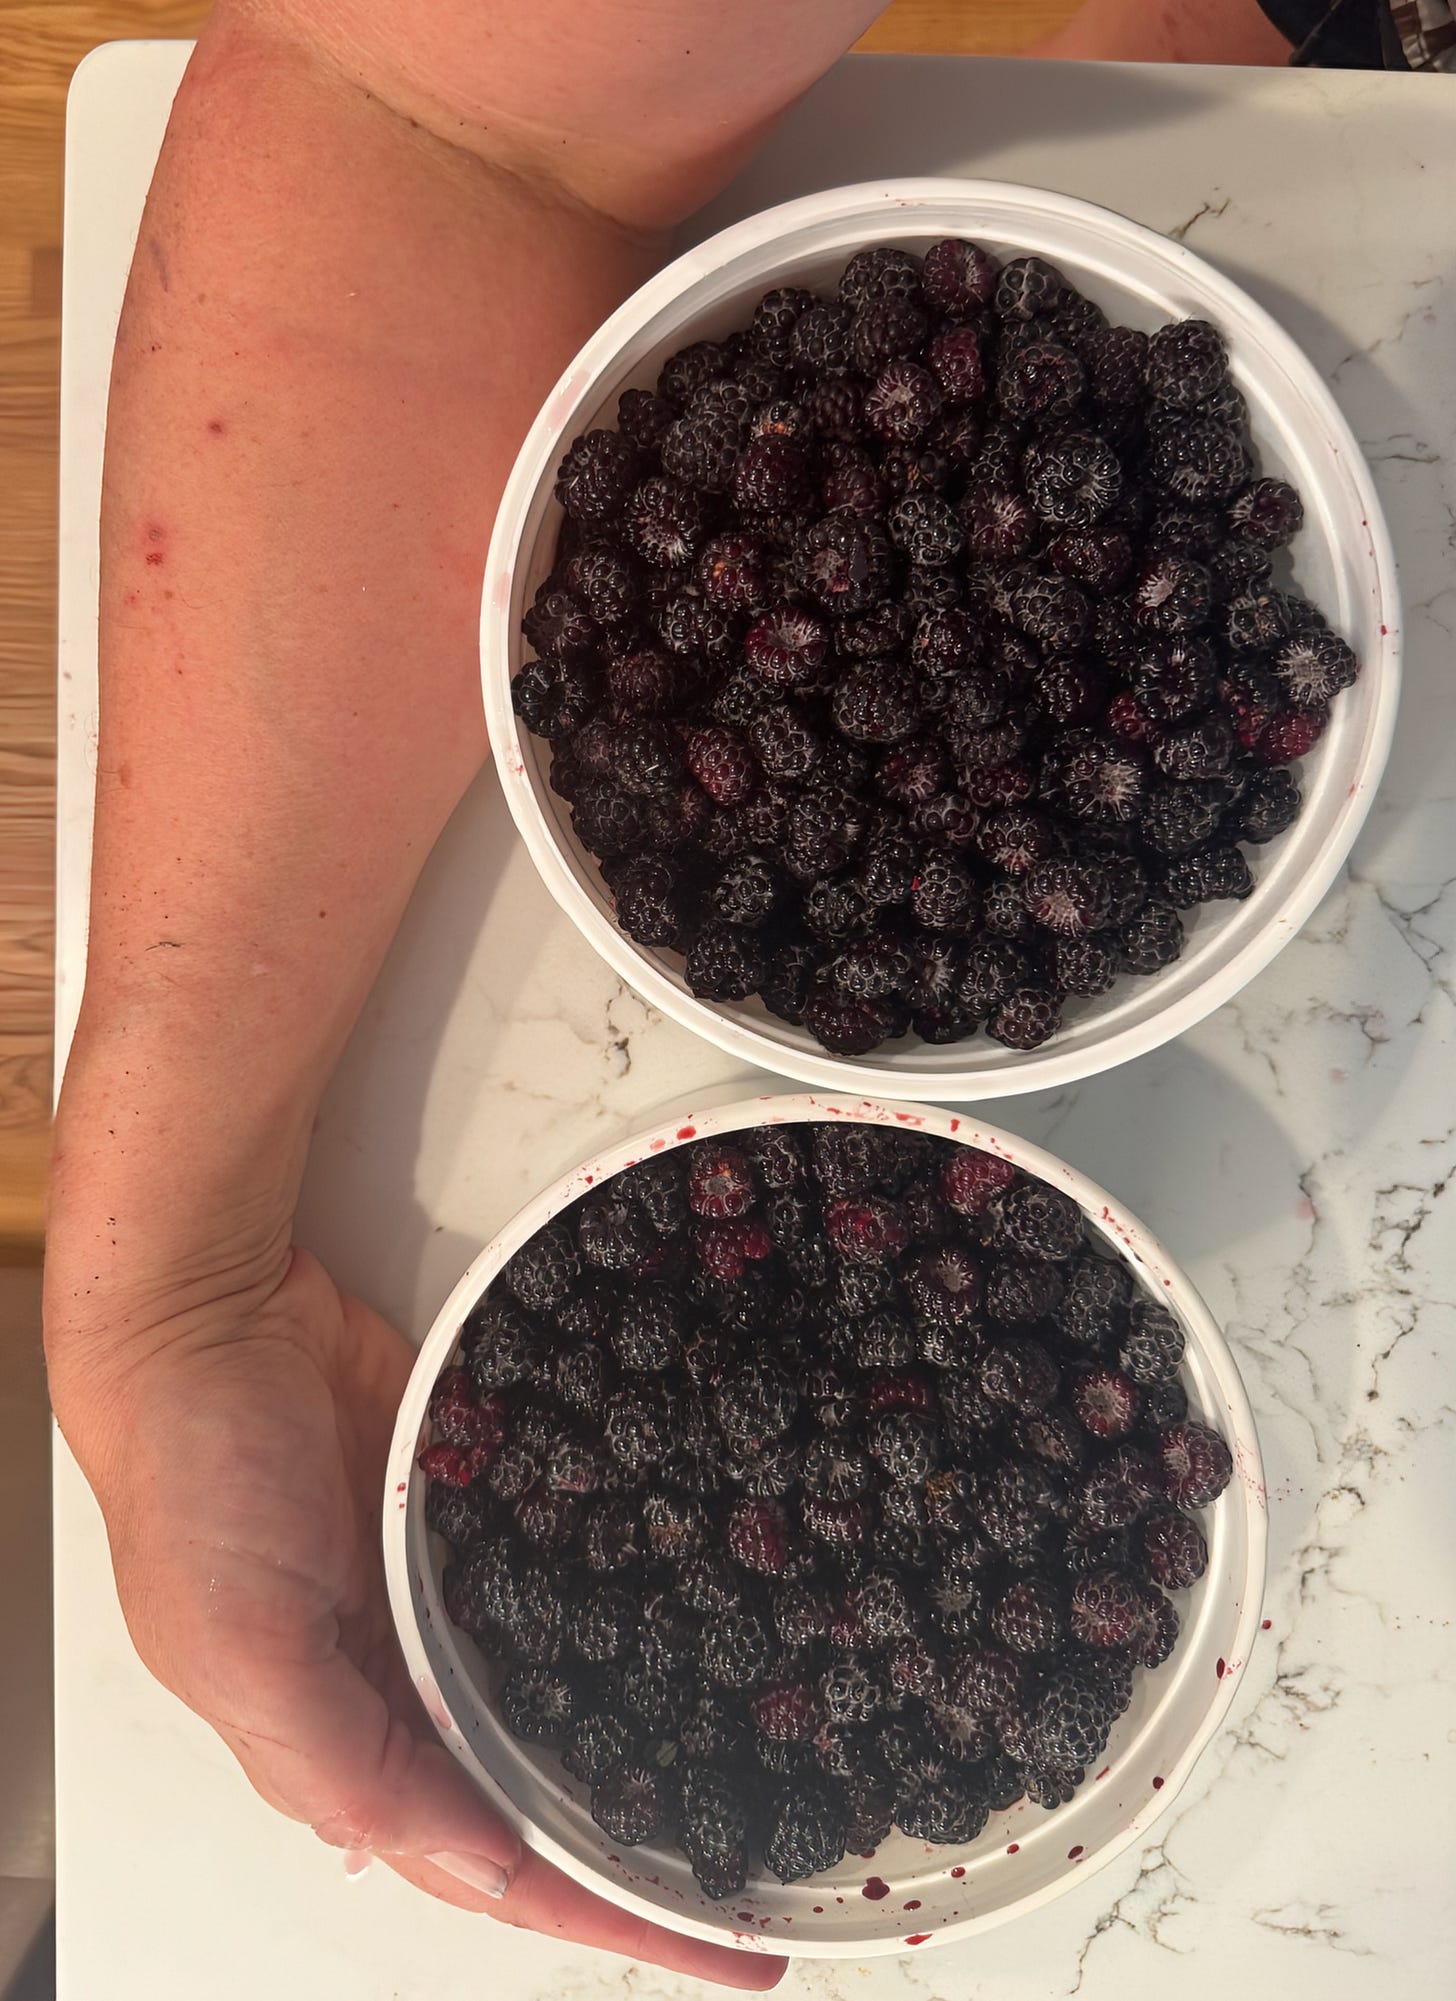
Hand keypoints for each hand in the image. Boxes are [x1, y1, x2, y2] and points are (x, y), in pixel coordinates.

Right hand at [52, 1247, 784, 1989]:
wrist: (208, 1319)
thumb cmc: (192, 1487)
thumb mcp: (246, 1649)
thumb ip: (351, 1765)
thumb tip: (476, 1864)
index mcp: (347, 1744)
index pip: (494, 1866)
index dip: (604, 1913)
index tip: (723, 1951)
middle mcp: (406, 1683)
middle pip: (545, 1790)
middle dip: (647, 1840)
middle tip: (765, 1868)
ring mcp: (448, 1595)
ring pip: (569, 1684)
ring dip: (656, 1724)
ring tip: (766, 1758)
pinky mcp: (481, 1507)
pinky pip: (572, 1567)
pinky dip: (634, 1596)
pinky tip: (710, 1609)